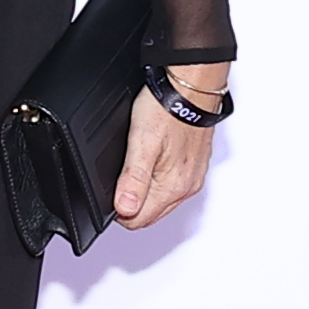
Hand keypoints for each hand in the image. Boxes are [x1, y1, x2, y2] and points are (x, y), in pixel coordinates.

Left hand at [114, 78, 219, 228]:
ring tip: (137, 163)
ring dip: (145, 190)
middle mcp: (187, 186)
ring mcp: (193, 176)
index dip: (118, 210)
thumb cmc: (167, 109)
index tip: (113, 188)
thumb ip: (133, 179)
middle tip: (122, 173)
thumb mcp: (141, 143)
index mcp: (173, 186)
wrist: (192, 87)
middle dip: (131, 202)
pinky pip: (173, 184)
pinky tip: (153, 157)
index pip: (139, 221)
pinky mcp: (195, 165)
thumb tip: (125, 209)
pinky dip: (159, 177)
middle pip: (150, 213)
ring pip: (161, 200)